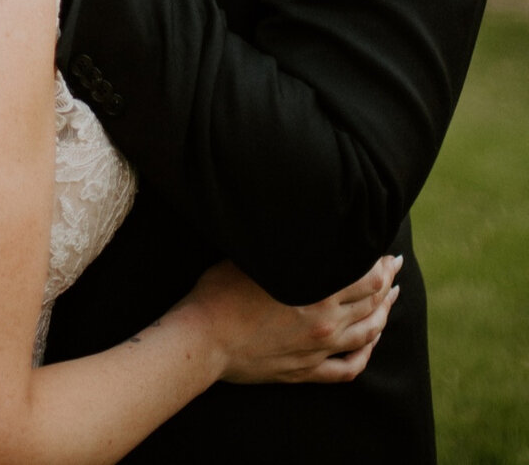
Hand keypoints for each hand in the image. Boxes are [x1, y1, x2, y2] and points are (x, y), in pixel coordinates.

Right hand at [186, 254, 401, 384]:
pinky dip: (366, 354)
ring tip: (392, 300)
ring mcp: (318, 350)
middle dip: (387, 283)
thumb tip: (303, 229)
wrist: (204, 340)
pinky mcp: (306, 371)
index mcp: (316, 292)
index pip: (366, 277)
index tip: (386, 251)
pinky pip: (349, 368)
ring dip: (384, 315)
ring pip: (367, 335)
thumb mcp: (255, 257)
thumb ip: (287, 248)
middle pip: (371, 302)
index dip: (381, 264)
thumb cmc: (220, 292)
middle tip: (396, 267)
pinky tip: (371, 342)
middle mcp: (325, 323)